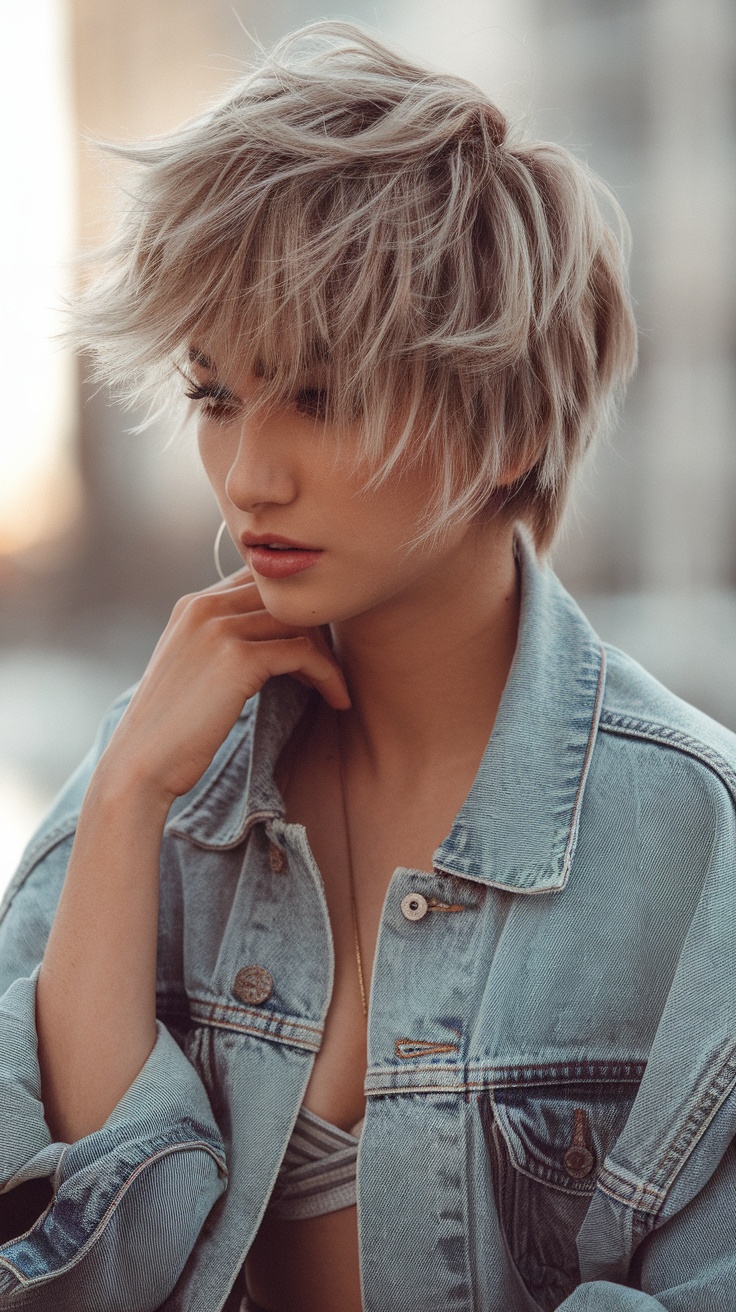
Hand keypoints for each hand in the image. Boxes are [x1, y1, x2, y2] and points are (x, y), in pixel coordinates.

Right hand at [97, 568, 349, 804]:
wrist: (141, 763)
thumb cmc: (171, 727)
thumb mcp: (192, 667)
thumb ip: (221, 642)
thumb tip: (271, 641)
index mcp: (192, 604)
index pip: (262, 584)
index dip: (293, 612)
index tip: (311, 647)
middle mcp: (204, 607)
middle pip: (285, 597)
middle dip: (316, 629)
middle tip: (328, 668)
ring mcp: (219, 629)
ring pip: (300, 622)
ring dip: (326, 654)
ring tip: (334, 686)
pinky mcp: (238, 658)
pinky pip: (304, 653)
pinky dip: (328, 675)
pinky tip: (336, 699)